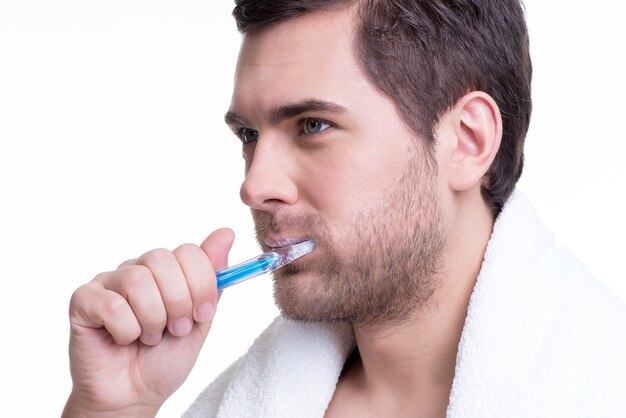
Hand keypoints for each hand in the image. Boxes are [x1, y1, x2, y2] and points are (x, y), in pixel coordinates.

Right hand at [62, 228, 234, 416]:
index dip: (201, 284)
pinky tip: (123, 340)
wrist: (134, 397)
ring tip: (150, 338)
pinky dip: (126, 330)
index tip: (202, 315)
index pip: (189, 251)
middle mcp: (136, 270)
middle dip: (178, 302)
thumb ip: (213, 279)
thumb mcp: (200, 320)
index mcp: (166, 272)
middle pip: (161, 259)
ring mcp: (108, 282)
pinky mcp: (84, 300)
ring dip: (152, 319)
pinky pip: (111, 304)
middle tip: (175, 329)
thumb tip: (226, 232)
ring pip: (137, 280)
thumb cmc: (164, 359)